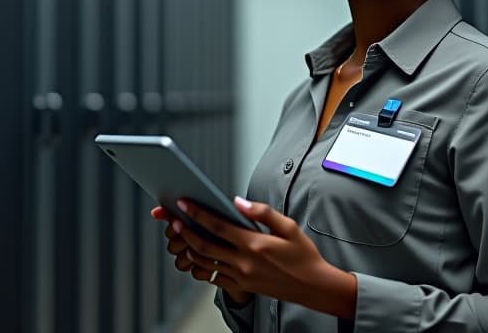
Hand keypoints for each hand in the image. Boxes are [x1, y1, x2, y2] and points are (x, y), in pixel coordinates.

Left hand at [174, 197, 356, 319]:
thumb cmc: (303, 256)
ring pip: (205, 263)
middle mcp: (244, 261)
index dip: (197, 213)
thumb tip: (238, 202)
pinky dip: (202, 267)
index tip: (184, 203)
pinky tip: (197, 257)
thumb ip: (262, 213)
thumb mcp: (289, 227)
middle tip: (174, 220)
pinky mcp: (242, 285)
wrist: (313, 286)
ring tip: (181, 237)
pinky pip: (214, 277)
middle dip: (185, 232)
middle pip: (204, 246)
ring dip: (190, 249)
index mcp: (254, 244)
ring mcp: (241, 276)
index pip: (218, 225)